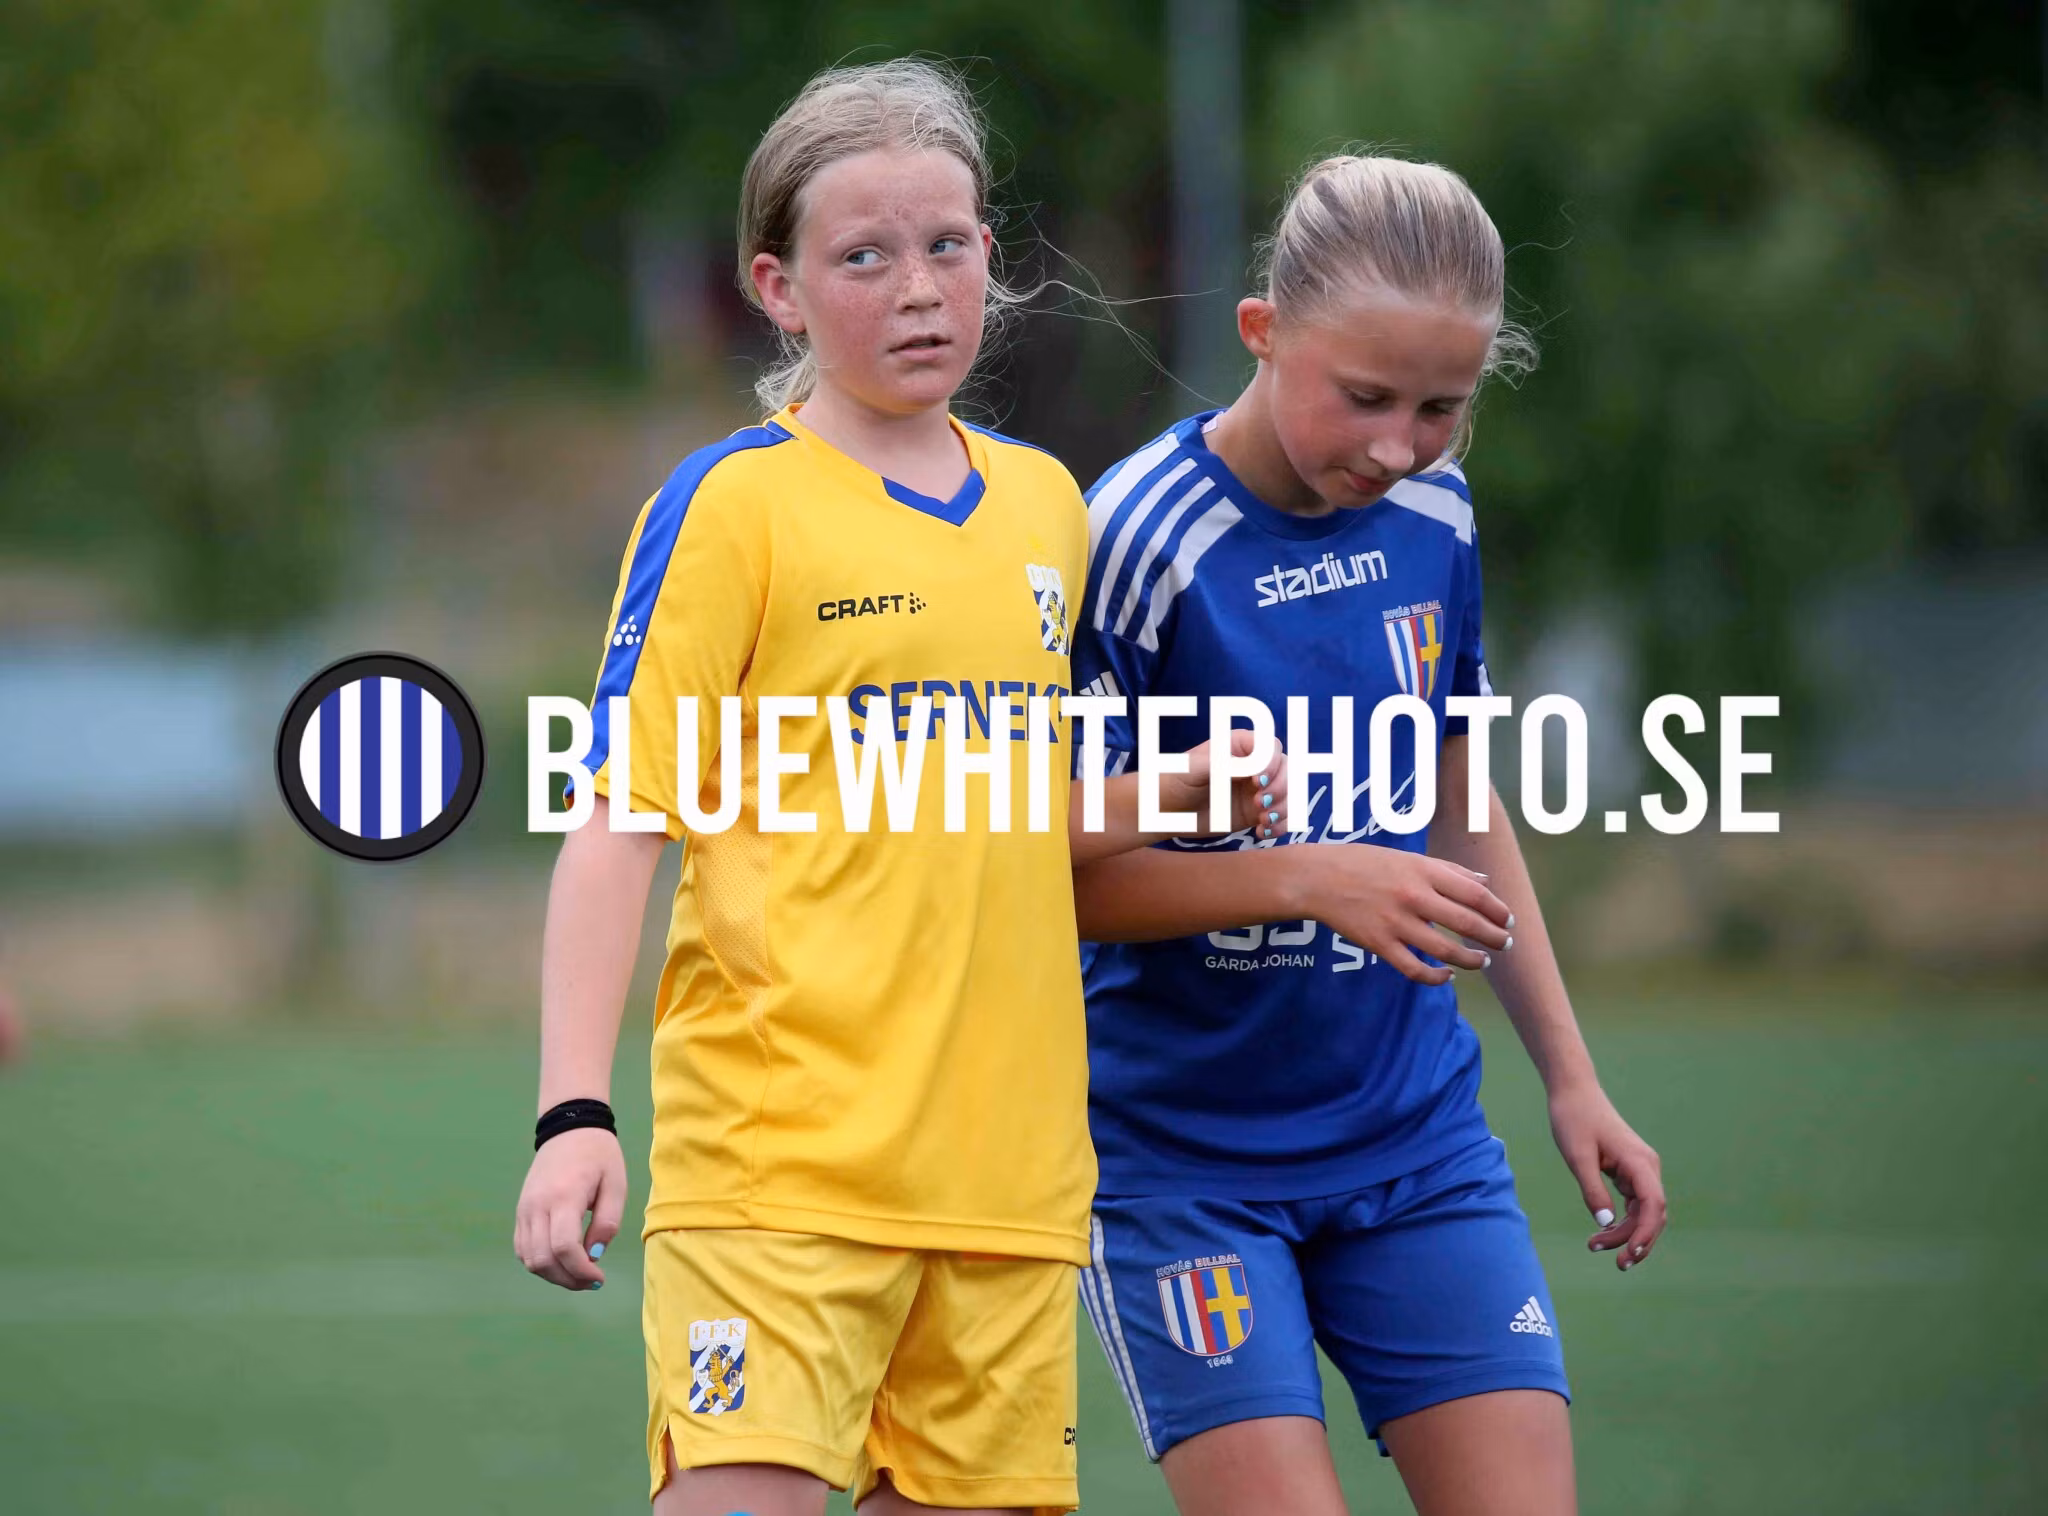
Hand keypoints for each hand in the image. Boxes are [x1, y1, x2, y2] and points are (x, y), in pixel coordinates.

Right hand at [515, 1126, 626, 1290]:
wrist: (569, 1128)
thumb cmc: (599, 1156)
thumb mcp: (616, 1185)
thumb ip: (607, 1223)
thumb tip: (594, 1256)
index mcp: (564, 1196)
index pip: (563, 1247)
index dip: (581, 1271)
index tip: (600, 1277)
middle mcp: (537, 1206)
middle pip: (542, 1260)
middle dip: (568, 1279)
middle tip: (592, 1281)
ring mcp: (524, 1209)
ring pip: (529, 1259)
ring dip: (554, 1275)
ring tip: (579, 1272)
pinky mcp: (520, 1212)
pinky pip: (523, 1248)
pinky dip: (541, 1262)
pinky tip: (562, 1260)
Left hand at [1171, 731, 1289, 839]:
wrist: (1164, 810)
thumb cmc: (1174, 780)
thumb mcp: (1192, 769)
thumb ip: (1220, 765)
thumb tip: (1249, 767)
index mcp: (1239, 746)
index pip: (1271, 747)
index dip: (1271, 764)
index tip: (1257, 782)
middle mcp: (1254, 765)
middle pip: (1287, 770)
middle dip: (1280, 788)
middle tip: (1259, 805)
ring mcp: (1257, 789)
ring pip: (1289, 794)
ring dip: (1283, 808)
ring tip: (1263, 822)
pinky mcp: (1257, 812)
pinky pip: (1281, 816)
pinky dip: (1280, 826)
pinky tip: (1262, 833)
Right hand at [1300, 845, 1511, 982]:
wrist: (1317, 878)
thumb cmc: (1363, 863)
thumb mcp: (1408, 858)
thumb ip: (1449, 870)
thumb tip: (1485, 883)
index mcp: (1423, 871)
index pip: (1475, 894)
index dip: (1498, 910)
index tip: (1508, 920)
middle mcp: (1413, 896)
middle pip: (1467, 923)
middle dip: (1493, 937)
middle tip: (1505, 944)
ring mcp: (1396, 922)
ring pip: (1445, 950)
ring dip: (1471, 960)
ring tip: (1483, 961)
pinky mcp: (1378, 944)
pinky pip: (1414, 969)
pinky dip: (1436, 977)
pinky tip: (1447, 976)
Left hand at [1549, 1083, 1666, 1270]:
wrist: (1573, 1092)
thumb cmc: (1573, 1119)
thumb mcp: (1577, 1157)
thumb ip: (1592, 1190)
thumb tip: (1606, 1224)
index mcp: (1640, 1162)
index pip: (1654, 1206)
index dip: (1646, 1233)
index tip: (1630, 1254)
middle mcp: (1647, 1168)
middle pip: (1652, 1215)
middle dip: (1636, 1241)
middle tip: (1615, 1262)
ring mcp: (1640, 1171)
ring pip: (1643, 1213)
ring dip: (1625, 1233)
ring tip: (1595, 1246)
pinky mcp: (1629, 1172)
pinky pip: (1633, 1204)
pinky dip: (1621, 1221)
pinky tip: (1602, 1232)